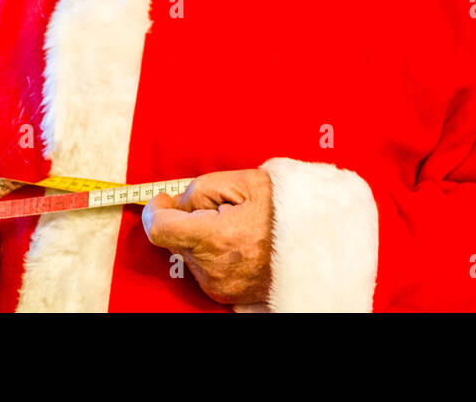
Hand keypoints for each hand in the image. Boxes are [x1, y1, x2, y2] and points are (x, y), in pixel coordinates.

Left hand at [141, 168, 272, 304]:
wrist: (320, 242)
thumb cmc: (285, 208)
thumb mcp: (241, 181)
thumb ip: (199, 190)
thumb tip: (176, 204)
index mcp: (215, 238)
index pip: (159, 229)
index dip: (156, 210)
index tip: (163, 200)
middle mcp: (213, 269)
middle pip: (175, 240)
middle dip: (187, 220)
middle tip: (219, 207)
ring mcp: (220, 285)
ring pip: (190, 254)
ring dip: (201, 237)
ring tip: (236, 224)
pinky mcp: (227, 295)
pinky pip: (205, 269)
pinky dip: (213, 253)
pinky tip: (237, 241)